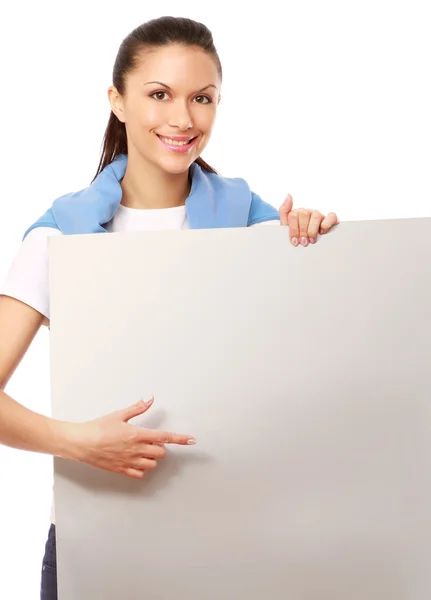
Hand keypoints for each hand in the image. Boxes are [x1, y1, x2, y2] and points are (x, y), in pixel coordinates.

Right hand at [65, 397, 194, 478]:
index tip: (192, 440)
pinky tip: (135, 461)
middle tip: (149, 440)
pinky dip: (141, 468)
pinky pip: (139, 474)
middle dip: (159, 447)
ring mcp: (129, 462)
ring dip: (151, 458)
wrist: (80, 443)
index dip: (181, 439)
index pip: (165, 437)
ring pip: (152, 464)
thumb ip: (137, 408)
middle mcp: (136, 450)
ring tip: (141, 450)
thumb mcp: (119, 415)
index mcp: (137, 435)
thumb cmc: (97, 428)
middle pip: (160, 452)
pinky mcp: (121, 470)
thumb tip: (150, 399)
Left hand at [279, 194, 338, 245]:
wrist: (311, 242)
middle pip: (304, 215)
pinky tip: (322, 232)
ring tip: (311, 240)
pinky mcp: (331, 218)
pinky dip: (326, 224)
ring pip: (316, 216)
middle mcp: (308, 211)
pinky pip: (331, 216)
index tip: (294, 241)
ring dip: (312, 230)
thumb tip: (288, 195)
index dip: (293, 230)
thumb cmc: (298, 234)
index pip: (293, 215)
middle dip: (302, 231)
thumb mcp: (287, 226)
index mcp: (297, 212)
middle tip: (303, 242)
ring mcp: (319, 214)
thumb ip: (284, 211)